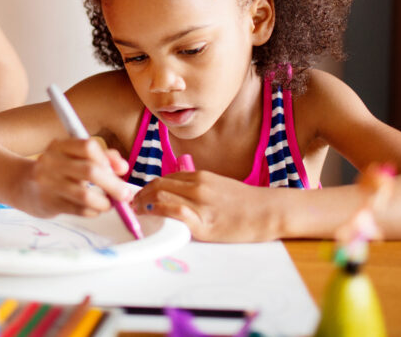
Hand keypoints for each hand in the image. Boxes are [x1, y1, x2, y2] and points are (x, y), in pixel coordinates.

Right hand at [17, 138, 134, 218]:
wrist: (21, 185)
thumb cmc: (57, 170)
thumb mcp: (74, 157)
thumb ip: (102, 157)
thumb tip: (123, 168)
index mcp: (60, 146)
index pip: (88, 147)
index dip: (108, 160)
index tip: (119, 171)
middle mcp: (51, 161)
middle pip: (90, 171)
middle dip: (114, 185)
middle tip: (125, 195)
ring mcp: (47, 183)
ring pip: (85, 194)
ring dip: (104, 202)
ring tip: (110, 205)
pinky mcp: (48, 203)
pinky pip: (78, 210)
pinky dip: (93, 211)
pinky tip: (94, 210)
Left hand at [132, 171, 279, 241]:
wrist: (268, 211)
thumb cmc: (245, 202)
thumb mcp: (218, 186)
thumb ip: (197, 187)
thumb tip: (176, 192)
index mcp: (200, 176)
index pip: (165, 178)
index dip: (147, 187)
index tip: (138, 195)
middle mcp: (198, 186)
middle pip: (159, 185)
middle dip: (140, 194)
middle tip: (131, 204)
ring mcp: (201, 204)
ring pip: (163, 195)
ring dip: (144, 203)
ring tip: (137, 212)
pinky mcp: (205, 223)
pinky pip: (176, 212)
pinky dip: (160, 211)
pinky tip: (151, 215)